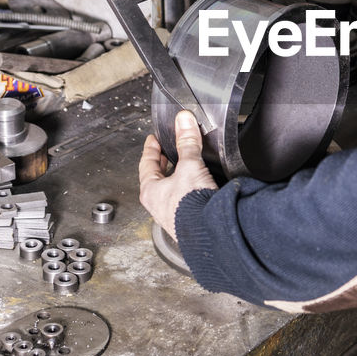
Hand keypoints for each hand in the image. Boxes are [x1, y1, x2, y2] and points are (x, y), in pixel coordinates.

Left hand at [139, 111, 217, 238]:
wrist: (210, 234)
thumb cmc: (192, 207)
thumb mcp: (190, 166)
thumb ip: (188, 142)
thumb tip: (184, 121)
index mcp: (150, 192)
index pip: (146, 164)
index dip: (151, 149)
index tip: (153, 140)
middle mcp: (158, 205)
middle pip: (156, 179)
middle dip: (162, 164)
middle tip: (166, 152)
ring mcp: (172, 215)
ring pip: (170, 191)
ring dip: (175, 178)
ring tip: (184, 167)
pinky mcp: (187, 222)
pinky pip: (183, 201)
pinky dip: (187, 190)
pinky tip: (198, 187)